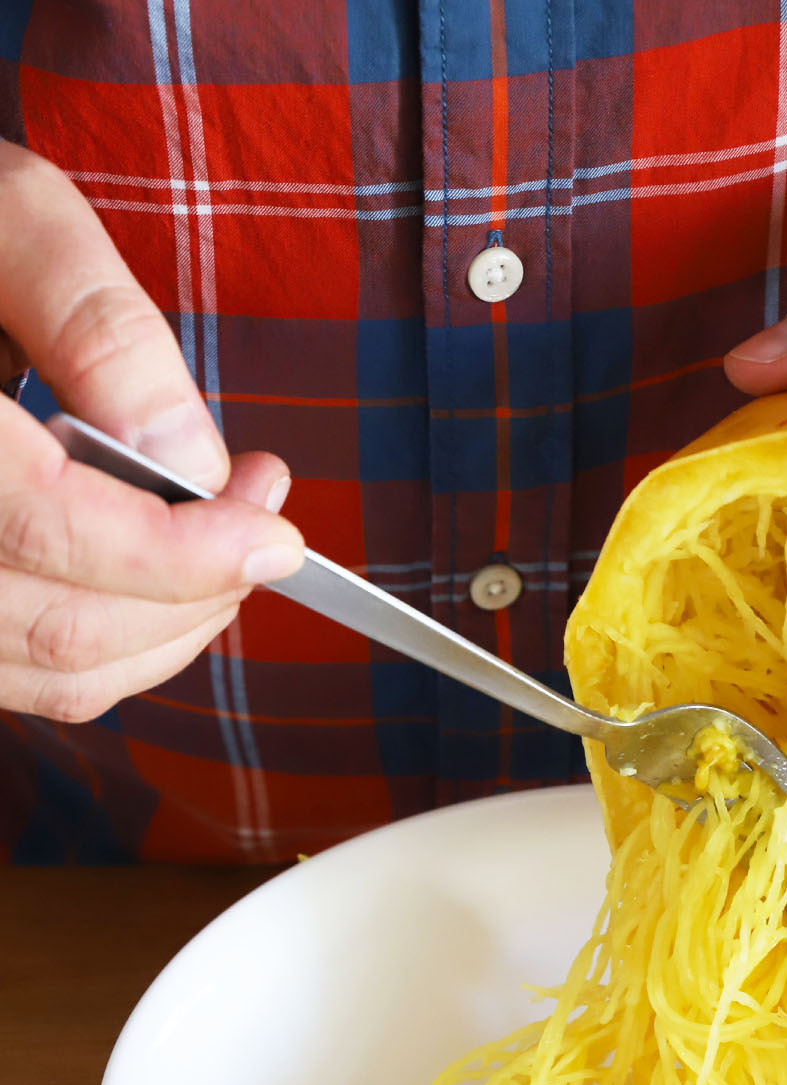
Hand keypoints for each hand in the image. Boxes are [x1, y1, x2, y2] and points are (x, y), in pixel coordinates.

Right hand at [0, 142, 303, 722]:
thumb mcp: (9, 219)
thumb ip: (101, 331)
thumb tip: (191, 463)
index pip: (52, 528)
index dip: (187, 550)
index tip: (276, 531)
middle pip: (63, 626)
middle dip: (197, 592)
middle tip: (261, 526)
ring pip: (51, 673)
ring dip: (168, 629)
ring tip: (220, 547)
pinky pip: (23, 679)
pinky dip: (113, 650)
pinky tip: (153, 582)